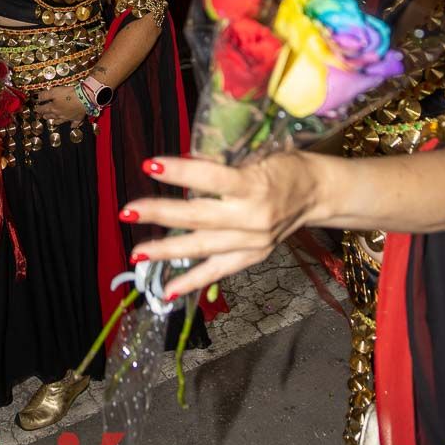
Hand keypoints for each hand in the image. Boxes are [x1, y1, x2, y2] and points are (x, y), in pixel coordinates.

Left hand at [36, 85, 86, 124]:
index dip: (39, 109)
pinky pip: (74, 123)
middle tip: (43, 116)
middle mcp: (59, 114)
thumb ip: (45, 95)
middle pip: (51, 116)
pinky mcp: (77, 118)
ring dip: (56, 121)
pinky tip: (72, 126)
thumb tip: (37, 98)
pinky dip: (73, 125)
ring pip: (60, 121)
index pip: (43, 109)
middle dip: (46, 116)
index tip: (36, 109)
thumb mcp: (54, 92)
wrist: (83, 98)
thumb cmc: (68, 94)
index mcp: (53, 108)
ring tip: (53, 122)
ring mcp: (68, 117)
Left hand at [125, 153, 320, 298]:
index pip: (210, 178)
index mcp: (253, 184)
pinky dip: (191, 281)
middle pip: (199, 217)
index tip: (149, 164)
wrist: (316, 193)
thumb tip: (178, 165)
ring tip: (136, 254)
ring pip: (202, 248)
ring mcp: (252, 242)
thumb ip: (220, 163)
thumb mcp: (255, 153)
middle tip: (127, 212)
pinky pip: (218, 272)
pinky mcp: (253, 257)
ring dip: (166, 251)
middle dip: (160, 214)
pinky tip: (165, 291)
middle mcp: (252, 217)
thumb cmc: (282, 164)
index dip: (179, 172)